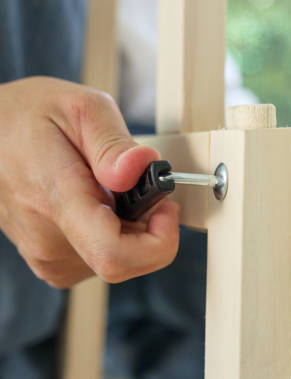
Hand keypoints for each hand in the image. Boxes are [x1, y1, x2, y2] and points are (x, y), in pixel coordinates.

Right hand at [0, 77, 179, 287]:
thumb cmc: (29, 115)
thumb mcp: (81, 108)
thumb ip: (115, 143)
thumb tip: (141, 169)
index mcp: (57, 201)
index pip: (115, 255)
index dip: (158, 241)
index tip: (165, 209)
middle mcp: (48, 241)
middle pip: (127, 261)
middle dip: (150, 228)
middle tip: (140, 188)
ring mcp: (45, 256)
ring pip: (118, 262)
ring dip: (131, 230)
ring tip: (111, 189)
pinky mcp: (49, 261)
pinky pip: (99, 261)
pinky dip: (114, 236)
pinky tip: (100, 205)